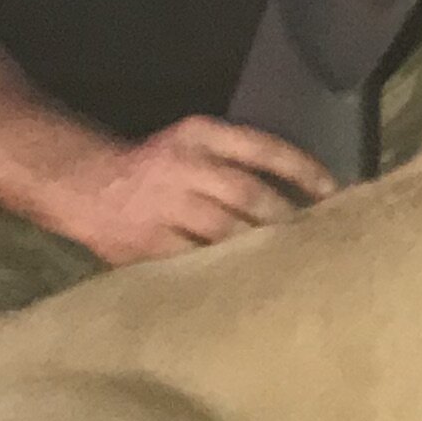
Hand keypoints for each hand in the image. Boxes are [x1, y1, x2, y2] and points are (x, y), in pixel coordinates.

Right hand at [60, 115, 336, 263]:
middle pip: (250, 195)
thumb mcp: (195, 143)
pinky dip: (226, 273)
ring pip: (226, 231)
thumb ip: (237, 159)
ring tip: (294, 266)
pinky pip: (197, 261)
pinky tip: (250, 286)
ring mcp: (165, 207)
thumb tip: (306, 192)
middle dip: (287, 219)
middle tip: (320, 240)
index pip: (263, 147)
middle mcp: (185, 166)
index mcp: (201, 134)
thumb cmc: (157, 167)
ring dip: (262, 249)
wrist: (88, 185)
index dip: (303, 170)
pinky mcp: (149, 244)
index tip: (333, 193)